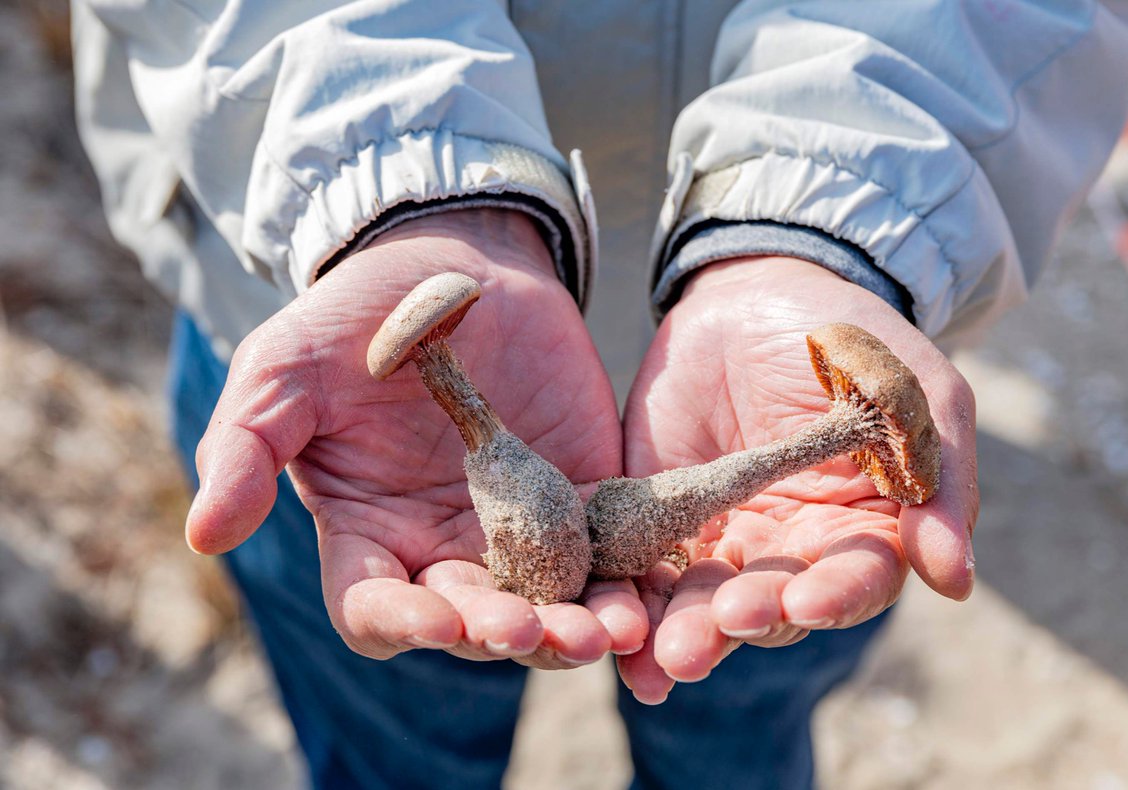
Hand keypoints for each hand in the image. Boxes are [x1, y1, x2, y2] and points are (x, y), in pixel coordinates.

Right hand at [185, 209, 646, 667]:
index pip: (377, 609)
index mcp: (369, 535)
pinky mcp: (580, 499)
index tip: (435, 615)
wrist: (457, 265)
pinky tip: (649, 596)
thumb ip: (243, 445)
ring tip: (609, 631)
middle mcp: (442, 549)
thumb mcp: (284, 369)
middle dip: (502, 634)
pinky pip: (607, 556)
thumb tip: (203, 534)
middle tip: (533, 632)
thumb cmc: (357, 316)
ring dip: (575, 629)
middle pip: (471, 622)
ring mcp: (516, 531)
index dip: (402, 623)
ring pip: (547, 607)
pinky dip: (627, 583)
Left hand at [616, 257, 977, 701]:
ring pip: (706, 604)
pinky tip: (617, 641)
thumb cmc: (849, 340)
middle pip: (776, 606)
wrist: (752, 292)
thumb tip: (955, 581)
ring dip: (688, 633)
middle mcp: (792, 552)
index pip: (856, 580)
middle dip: (749, 619)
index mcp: (861, 529)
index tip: (804, 601)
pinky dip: (632, 610)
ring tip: (666, 653)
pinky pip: (645, 574)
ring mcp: (723, 542)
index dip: (835, 597)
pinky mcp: (659, 525)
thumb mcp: (914, 390)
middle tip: (723, 622)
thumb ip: (940, 477)